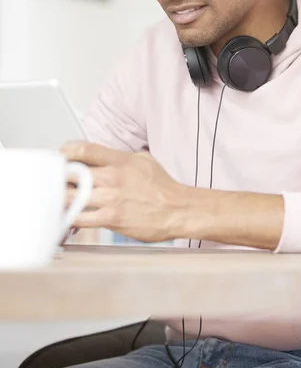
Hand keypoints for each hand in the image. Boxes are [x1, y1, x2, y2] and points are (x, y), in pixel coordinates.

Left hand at [61, 142, 184, 242]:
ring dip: (60, 198)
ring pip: (71, 196)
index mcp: (120, 160)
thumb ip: (122, 156)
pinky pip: (80, 218)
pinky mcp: (112, 218)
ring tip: (58, 200)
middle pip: (71, 172)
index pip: (83, 149)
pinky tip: (66, 217)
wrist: (178, 210)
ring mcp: (111, 198)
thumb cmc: (163, 187)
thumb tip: (107, 155)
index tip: (60, 158)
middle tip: (55, 181)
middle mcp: (113, 177)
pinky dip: (69, 218)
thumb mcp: (144, 160)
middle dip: (58, 177)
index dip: (65, 152)